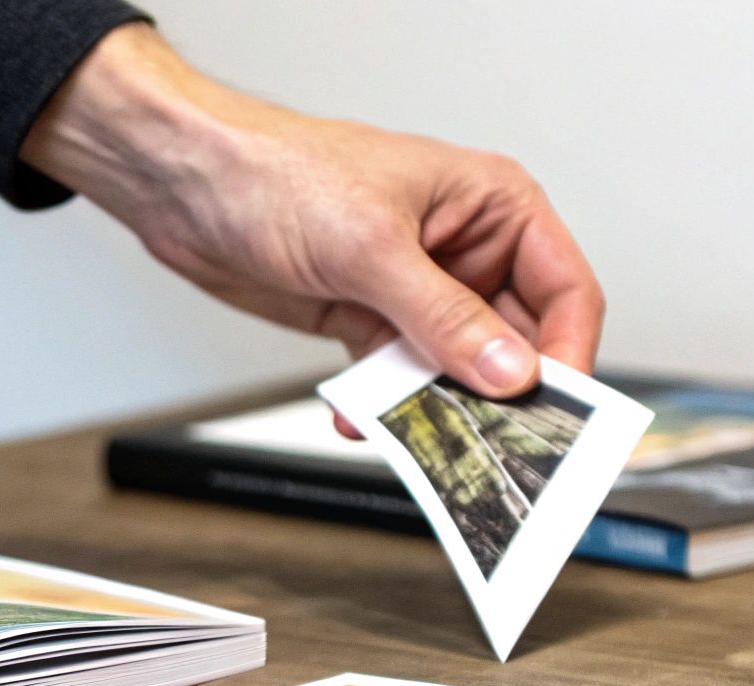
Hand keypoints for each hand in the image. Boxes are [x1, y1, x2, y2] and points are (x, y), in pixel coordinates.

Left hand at [22, 24, 603, 435]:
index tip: (551, 411)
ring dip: (435, 406)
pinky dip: (384, 405)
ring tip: (422, 438)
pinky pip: (397, 378)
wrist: (188, 186)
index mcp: (492, 206)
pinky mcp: (367, 318)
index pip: (564, 292)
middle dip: (497, 394)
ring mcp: (414, 289)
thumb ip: (443, 318)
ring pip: (452, 368)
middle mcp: (462, 248)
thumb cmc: (276, 172)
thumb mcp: (371, 247)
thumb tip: (507, 372)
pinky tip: (362, 418)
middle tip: (493, 445)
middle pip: (513, 341)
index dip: (566, 355)